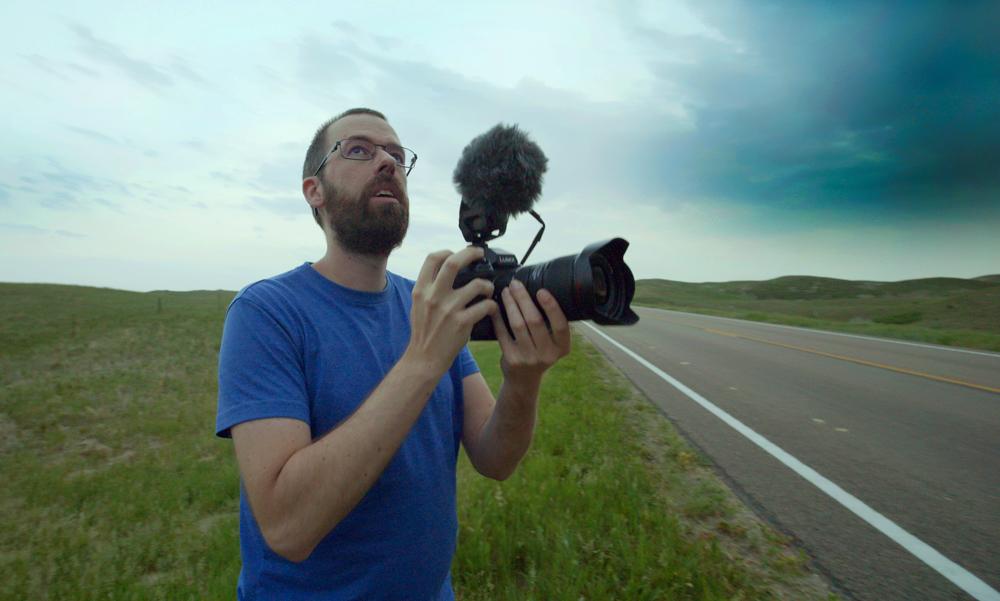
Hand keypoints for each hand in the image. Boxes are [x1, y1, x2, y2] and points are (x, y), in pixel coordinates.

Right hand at [405, 247, 497, 375]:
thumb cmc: (423, 332)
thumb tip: (445, 271)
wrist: (424, 359)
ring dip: (487, 285)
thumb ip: (429, 288)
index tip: (456, 253)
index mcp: (421, 290)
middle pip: (453, 263)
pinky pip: (485, 306)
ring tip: (488, 289)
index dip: (447, 251)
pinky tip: (490, 308)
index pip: (432, 259)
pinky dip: (491, 305)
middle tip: (480, 254)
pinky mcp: (462, 322)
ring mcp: (449, 309)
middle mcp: (434, 296)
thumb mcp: (418, 305)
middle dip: (470, 253)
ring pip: (477, 284)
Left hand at [491, 280, 570, 389]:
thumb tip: (538, 291)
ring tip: (506, 291)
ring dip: (510, 304)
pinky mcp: (512, 359)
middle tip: (516, 284)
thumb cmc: (539, 353)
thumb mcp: (552, 343)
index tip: (541, 290)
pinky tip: (495, 307)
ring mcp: (528, 358)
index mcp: (562, 347)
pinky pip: (503, 333)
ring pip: (518, 325)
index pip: (560, 325)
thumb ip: (551, 325)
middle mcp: (547, 355)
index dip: (551, 307)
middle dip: (524, 299)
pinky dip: (498, 318)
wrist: (524, 380)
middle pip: (535, 321)